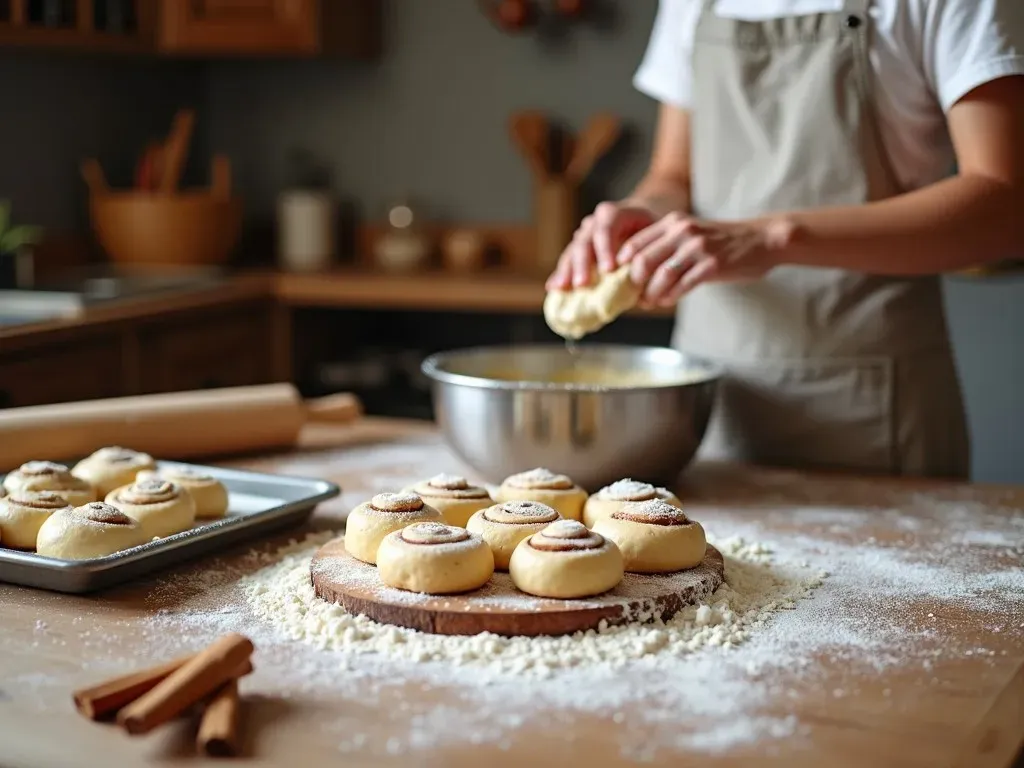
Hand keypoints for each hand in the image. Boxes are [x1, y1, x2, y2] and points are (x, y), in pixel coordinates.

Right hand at [546, 202, 656, 290]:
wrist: (646, 218)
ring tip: (562, 287)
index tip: (609, 269)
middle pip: (585, 240)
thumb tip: (643, 287)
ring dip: (567, 270)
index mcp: (616, 213)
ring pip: (572, 250)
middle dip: (583, 263)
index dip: (606, 247)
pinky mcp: (579, 248)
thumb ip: (648, 255)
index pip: (606, 226)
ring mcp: (585, 234)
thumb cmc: (655, 230)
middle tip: (583, 283)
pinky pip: (568, 259)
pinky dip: (561, 273)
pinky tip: (552, 287)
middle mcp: (596, 221)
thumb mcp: (658, 236)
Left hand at [618, 213, 795, 306]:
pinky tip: (667, 300)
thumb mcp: (690, 233)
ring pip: (661, 276)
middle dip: (634, 283)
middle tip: (633, 295)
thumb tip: (636, 270)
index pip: (635, 243)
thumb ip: (666, 245)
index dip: (623, 265)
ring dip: (651, 294)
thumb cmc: (722, 241)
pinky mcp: (712, 265)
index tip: (620, 279)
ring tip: (649, 302)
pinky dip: (671, 296)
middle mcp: (682, 232)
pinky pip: (682, 285)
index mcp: (673, 222)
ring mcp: (698, 248)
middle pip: (643, 261)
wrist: (761, 240)